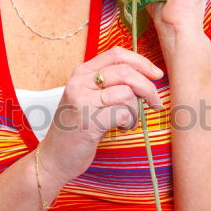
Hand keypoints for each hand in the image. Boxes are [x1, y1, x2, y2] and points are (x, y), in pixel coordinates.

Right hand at [39, 46, 163, 183]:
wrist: (54, 157)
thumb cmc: (76, 128)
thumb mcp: (88, 98)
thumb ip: (109, 84)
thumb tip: (145, 76)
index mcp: (81, 73)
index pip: (116, 54)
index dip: (142, 62)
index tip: (156, 75)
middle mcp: (80, 83)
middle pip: (126, 71)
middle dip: (148, 88)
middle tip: (154, 103)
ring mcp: (82, 102)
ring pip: (127, 93)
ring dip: (137, 110)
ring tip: (129, 121)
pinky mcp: (89, 122)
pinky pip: (123, 114)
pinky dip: (129, 123)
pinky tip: (121, 129)